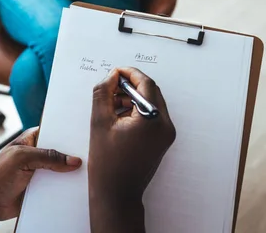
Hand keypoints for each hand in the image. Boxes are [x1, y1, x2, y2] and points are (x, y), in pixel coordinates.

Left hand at [0, 128, 81, 221]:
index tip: (88, 136)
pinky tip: (79, 191)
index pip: (57, 132)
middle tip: (92, 158)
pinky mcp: (44, 188)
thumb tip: (73, 160)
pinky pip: (60, 187)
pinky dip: (67, 190)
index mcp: (34, 139)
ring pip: (64, 171)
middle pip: (64, 153)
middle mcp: (40, 154)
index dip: (71, 134)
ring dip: (72, 175)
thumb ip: (47, 157)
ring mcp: (43, 171)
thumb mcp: (21, 158)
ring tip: (90, 176)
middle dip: (75, 156)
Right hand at [88, 68, 175, 231]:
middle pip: (151, 91)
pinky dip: (137, 110)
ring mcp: (166, 134)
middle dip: (130, 85)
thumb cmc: (107, 163)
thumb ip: (104, 93)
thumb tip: (111, 76)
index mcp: (152, 119)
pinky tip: (119, 116)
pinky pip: (152, 116)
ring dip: (133, 98)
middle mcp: (165, 125)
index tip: (115, 72)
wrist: (116, 193)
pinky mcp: (162, 140)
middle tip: (111, 86)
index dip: (129, 73)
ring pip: (151, 103)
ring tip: (111, 104)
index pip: (145, 83)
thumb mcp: (99, 121)